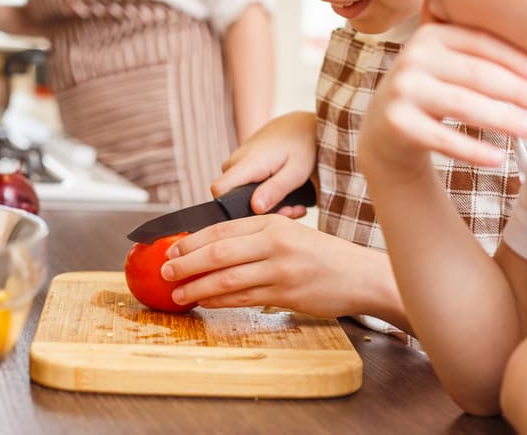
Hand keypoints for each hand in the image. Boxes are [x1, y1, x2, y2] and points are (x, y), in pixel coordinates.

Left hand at [161, 214, 384, 317]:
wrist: (361, 276)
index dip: (193, 239)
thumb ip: (259, 237)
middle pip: (218, 252)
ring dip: (197, 286)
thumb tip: (215, 246)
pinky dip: (219, 300)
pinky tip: (205, 302)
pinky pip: (243, 298)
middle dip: (186, 262)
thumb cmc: (325, 256)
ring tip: (177, 292)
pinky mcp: (285, 294)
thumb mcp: (293, 234)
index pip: (223, 228)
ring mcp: (280, 270)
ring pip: (227, 278)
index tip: (171, 247)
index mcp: (274, 223)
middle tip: (166, 269)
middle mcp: (275, 243)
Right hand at [212, 111, 316, 216]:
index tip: (260, 216)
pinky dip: (265, 194)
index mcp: (248, 162)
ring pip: (240, 193)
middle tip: (291, 211)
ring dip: (266, 205)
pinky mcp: (244, 164)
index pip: (219, 190)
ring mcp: (238, 162)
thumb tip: (255, 207)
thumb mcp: (297, 171)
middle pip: (231, 196)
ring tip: (294, 204)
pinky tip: (287, 195)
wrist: (302, 125)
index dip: (232, 209)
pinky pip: (246, 185)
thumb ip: (276, 189)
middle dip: (259, 212)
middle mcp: (236, 161)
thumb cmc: (303, 146)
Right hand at [359, 23, 526, 175]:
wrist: (385, 130)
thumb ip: (478, 54)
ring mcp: (402, 90)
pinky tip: (500, 158)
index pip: (479, 42)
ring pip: (462, 104)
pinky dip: (473, 149)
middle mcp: (412, 57)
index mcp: (431, 35)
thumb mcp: (448, 66)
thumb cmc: (433, 94)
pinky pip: (443, 138)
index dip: (514, 57)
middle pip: (476, 74)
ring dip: (504, 118)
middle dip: (517, 90)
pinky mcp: (396, 123)